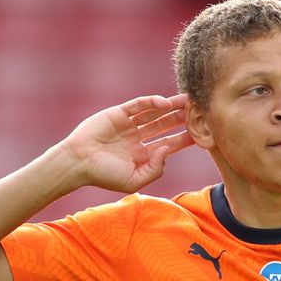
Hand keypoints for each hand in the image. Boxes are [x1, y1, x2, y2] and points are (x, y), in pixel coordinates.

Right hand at [58, 94, 193, 192]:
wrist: (77, 163)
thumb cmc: (103, 175)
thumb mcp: (134, 180)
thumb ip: (155, 168)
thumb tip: (168, 149)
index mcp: (143, 155)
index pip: (170, 144)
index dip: (185, 138)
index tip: (202, 133)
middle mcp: (138, 138)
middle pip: (166, 126)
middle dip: (182, 119)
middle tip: (200, 111)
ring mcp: (129, 125)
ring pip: (155, 113)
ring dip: (172, 107)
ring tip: (189, 101)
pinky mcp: (118, 113)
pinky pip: (139, 105)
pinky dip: (151, 102)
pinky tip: (165, 102)